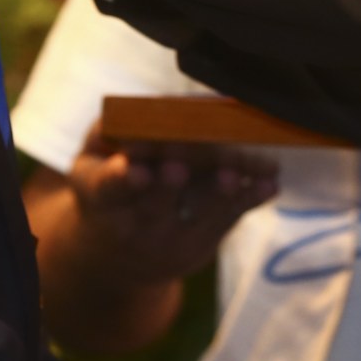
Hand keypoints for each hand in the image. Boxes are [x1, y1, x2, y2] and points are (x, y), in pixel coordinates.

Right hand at [63, 119, 277, 283]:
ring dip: (218, 193)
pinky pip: (228, 221)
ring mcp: (172, 240)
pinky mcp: (203, 244)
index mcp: (102, 198)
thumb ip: (114, 132)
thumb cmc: (109, 186)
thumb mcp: (93, 161)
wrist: (119, 257)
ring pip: (198, 215)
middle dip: (168, 185)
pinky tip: (267, 184)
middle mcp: (135, 226)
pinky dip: (248, 200)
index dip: (122, 179)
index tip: (137, 170)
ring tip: (231, 175)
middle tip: (180, 167)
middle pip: (155, 205)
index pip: (109, 189)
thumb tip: (161, 104)